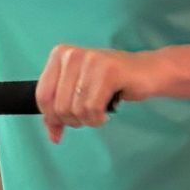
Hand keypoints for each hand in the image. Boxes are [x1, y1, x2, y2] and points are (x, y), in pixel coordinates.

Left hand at [34, 45, 152, 142]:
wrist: (148, 71)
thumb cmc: (112, 82)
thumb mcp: (79, 93)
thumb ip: (60, 112)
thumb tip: (53, 135)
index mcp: (60, 55)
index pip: (42, 96)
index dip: (51, 117)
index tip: (64, 124)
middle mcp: (72, 54)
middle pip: (58, 107)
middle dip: (73, 120)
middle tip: (89, 115)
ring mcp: (90, 60)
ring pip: (76, 110)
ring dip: (89, 120)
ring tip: (99, 112)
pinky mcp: (108, 71)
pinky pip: (92, 109)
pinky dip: (98, 119)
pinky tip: (106, 112)